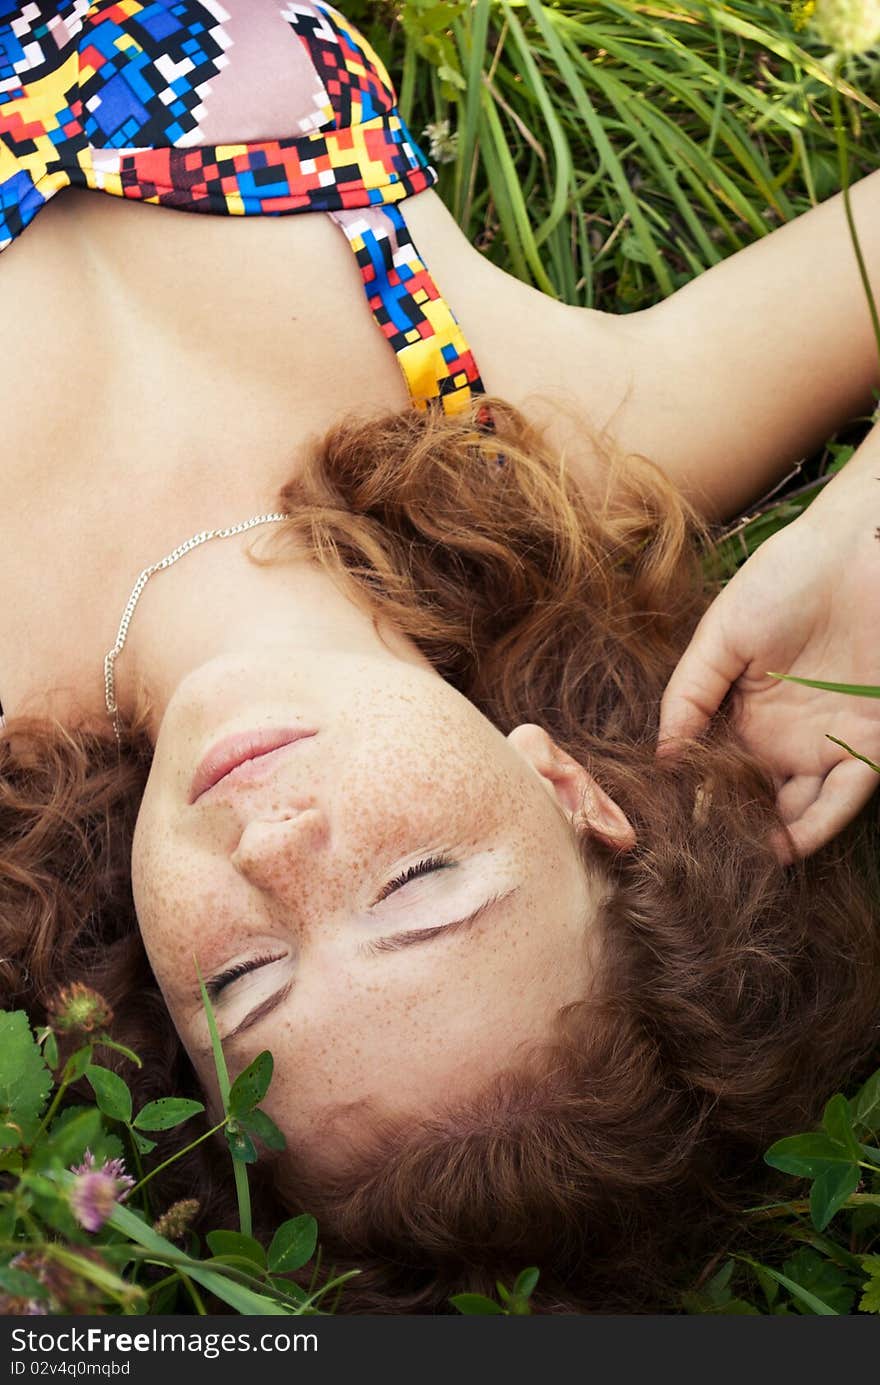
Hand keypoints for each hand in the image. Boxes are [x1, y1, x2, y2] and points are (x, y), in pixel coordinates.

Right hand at [658, 511, 879, 859]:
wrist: (858, 553)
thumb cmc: (783, 580)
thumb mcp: (721, 636)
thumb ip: (689, 695)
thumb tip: (660, 758)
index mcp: (740, 709)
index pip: (712, 766)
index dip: (693, 797)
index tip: (667, 825)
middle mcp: (780, 735)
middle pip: (752, 796)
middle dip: (731, 829)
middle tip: (702, 857)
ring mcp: (823, 742)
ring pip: (796, 808)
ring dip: (771, 837)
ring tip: (741, 862)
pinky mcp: (868, 743)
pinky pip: (843, 797)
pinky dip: (817, 826)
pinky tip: (787, 846)